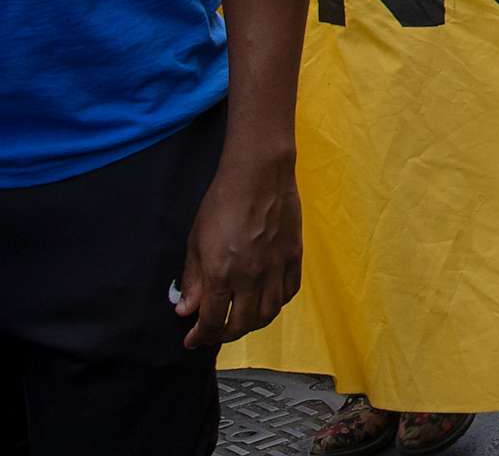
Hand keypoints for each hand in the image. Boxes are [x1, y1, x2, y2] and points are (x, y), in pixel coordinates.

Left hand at [175, 150, 300, 348]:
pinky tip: (265, 300)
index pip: (211, 321)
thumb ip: (192, 279)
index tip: (192, 340)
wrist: (260, 175)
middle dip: (224, 335)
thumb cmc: (221, 203)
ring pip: (268, 314)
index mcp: (221, 273)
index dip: (200, 337)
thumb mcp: (195, 241)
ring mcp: (276, 267)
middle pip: (242, 324)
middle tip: (214, 333)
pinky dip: (276, 304)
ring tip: (240, 321)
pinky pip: (289, 292)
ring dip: (251, 324)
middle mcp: (251, 277)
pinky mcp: (294, 256)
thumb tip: (185, 310)